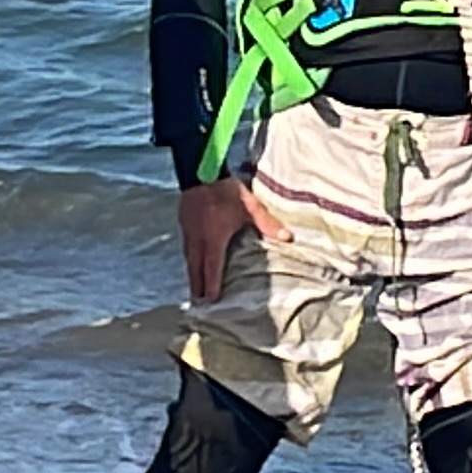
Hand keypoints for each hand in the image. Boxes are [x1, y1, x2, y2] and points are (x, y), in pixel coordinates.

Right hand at [177, 177, 290, 302]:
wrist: (200, 170)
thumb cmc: (226, 190)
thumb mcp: (249, 207)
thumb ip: (267, 223)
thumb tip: (288, 237)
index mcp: (214, 238)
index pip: (213, 267)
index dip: (212, 285)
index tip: (212, 300)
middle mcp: (198, 239)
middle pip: (196, 268)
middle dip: (198, 285)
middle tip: (199, 302)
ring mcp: (188, 231)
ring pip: (188, 258)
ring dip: (192, 274)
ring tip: (194, 287)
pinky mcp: (183, 223)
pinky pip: (186, 246)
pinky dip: (189, 258)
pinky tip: (192, 260)